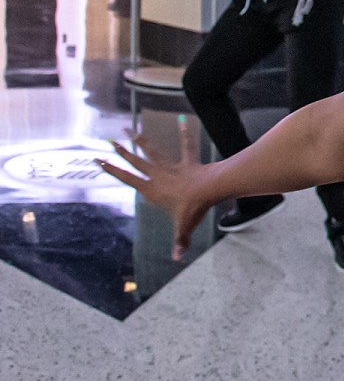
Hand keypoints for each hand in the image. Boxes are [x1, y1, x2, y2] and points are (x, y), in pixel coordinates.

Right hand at [97, 120, 215, 259]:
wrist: (208, 190)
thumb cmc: (192, 208)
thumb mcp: (183, 228)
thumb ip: (179, 242)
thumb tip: (178, 259)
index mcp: (150, 190)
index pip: (126, 179)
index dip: (112, 170)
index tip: (98, 161)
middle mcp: (157, 175)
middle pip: (135, 161)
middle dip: (121, 151)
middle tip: (109, 141)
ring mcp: (171, 167)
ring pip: (153, 151)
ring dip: (142, 141)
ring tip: (131, 129)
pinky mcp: (187, 162)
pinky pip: (186, 146)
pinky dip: (186, 134)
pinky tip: (182, 121)